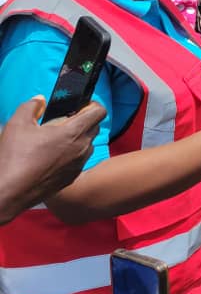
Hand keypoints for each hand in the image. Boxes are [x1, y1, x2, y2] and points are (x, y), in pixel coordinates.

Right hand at [0, 97, 105, 222]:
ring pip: (88, 145)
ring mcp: (78, 165)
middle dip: (83, 120)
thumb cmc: (14, 158)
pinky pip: (80, 161)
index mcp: (73, 132)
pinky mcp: (72, 178)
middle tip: (63, 121)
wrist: (8, 192)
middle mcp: (82, 148)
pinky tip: (53, 156)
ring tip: (56, 139)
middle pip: (95, 127)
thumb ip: (31, 106)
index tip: (78, 106)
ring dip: (78, 138)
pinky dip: (72, 155)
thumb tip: (40, 100)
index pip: (99, 112)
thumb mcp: (17, 124)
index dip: (91, 105)